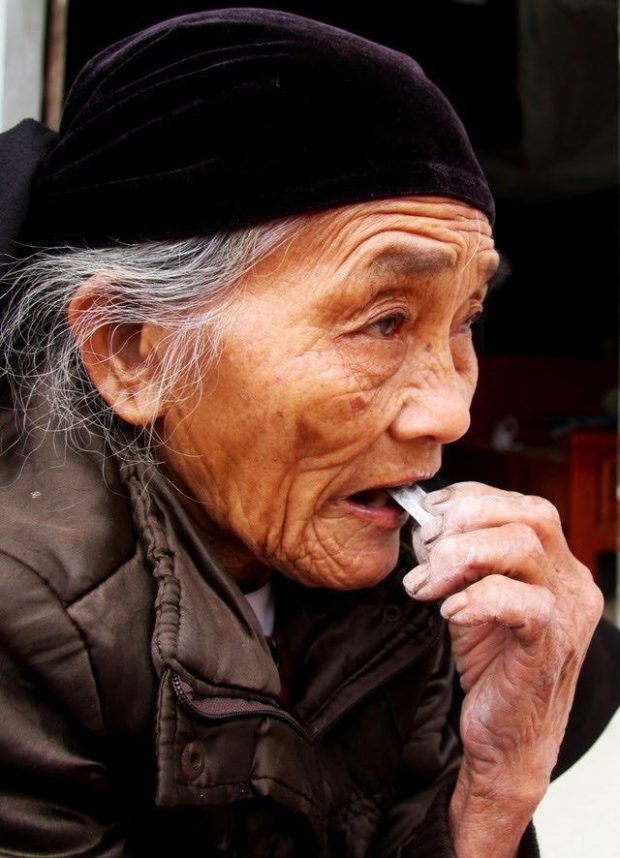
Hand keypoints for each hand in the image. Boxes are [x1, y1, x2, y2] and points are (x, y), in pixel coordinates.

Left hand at [403, 482, 603, 856]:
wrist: (506, 738)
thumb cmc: (489, 663)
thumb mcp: (472, 594)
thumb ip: (461, 558)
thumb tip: (424, 523)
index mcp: (555, 562)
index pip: (520, 504)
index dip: (468, 501)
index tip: (428, 519)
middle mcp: (571, 580)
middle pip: (530, 515)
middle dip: (465, 520)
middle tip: (424, 550)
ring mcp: (567, 613)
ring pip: (524, 548)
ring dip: (460, 556)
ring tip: (425, 585)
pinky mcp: (550, 647)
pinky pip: (524, 603)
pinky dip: (478, 598)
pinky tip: (449, 612)